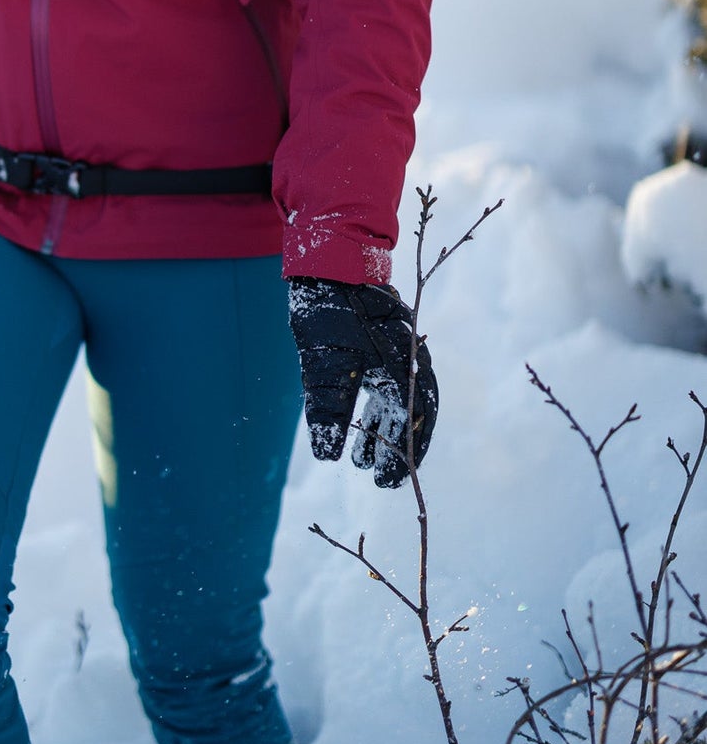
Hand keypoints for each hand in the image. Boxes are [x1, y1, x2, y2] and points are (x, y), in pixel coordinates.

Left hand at [287, 276, 437, 488]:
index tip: (389, 481)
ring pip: (394, 401)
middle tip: (376, 479)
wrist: (329, 262)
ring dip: (381, 431)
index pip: (417, 421)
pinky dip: (373, 409)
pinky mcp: (378, 345)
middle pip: (409, 416)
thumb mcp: (325, 365)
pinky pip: (383, 386)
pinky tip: (357, 423)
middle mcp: (408, 361)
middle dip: (394, 450)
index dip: (406, 455)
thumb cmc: (332, 312)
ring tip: (358, 459)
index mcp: (407, 366)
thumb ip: (328, 411)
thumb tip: (326, 455)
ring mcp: (394, 352)